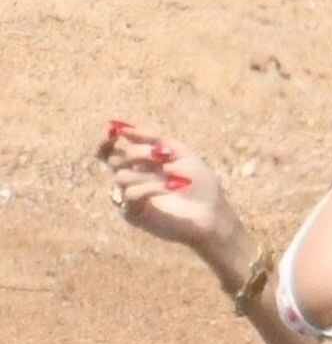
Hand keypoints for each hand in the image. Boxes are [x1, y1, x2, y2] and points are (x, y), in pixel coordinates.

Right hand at [97, 118, 236, 252]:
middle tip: (161, 155)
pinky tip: (168, 188)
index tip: (116, 133)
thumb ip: (155, 138)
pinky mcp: (134, 214)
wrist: (213, 213)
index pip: (110, 153)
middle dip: (137, 153)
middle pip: (115, 160)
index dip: (107, 143)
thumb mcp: (181, 153)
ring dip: (148, 173)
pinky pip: (130, 196)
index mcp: (140, 165)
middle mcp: (132, 180)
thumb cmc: (201, 185)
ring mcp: (132, 198)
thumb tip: (124, 128)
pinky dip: (149, 188)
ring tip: (172, 177)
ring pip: (122, 177)